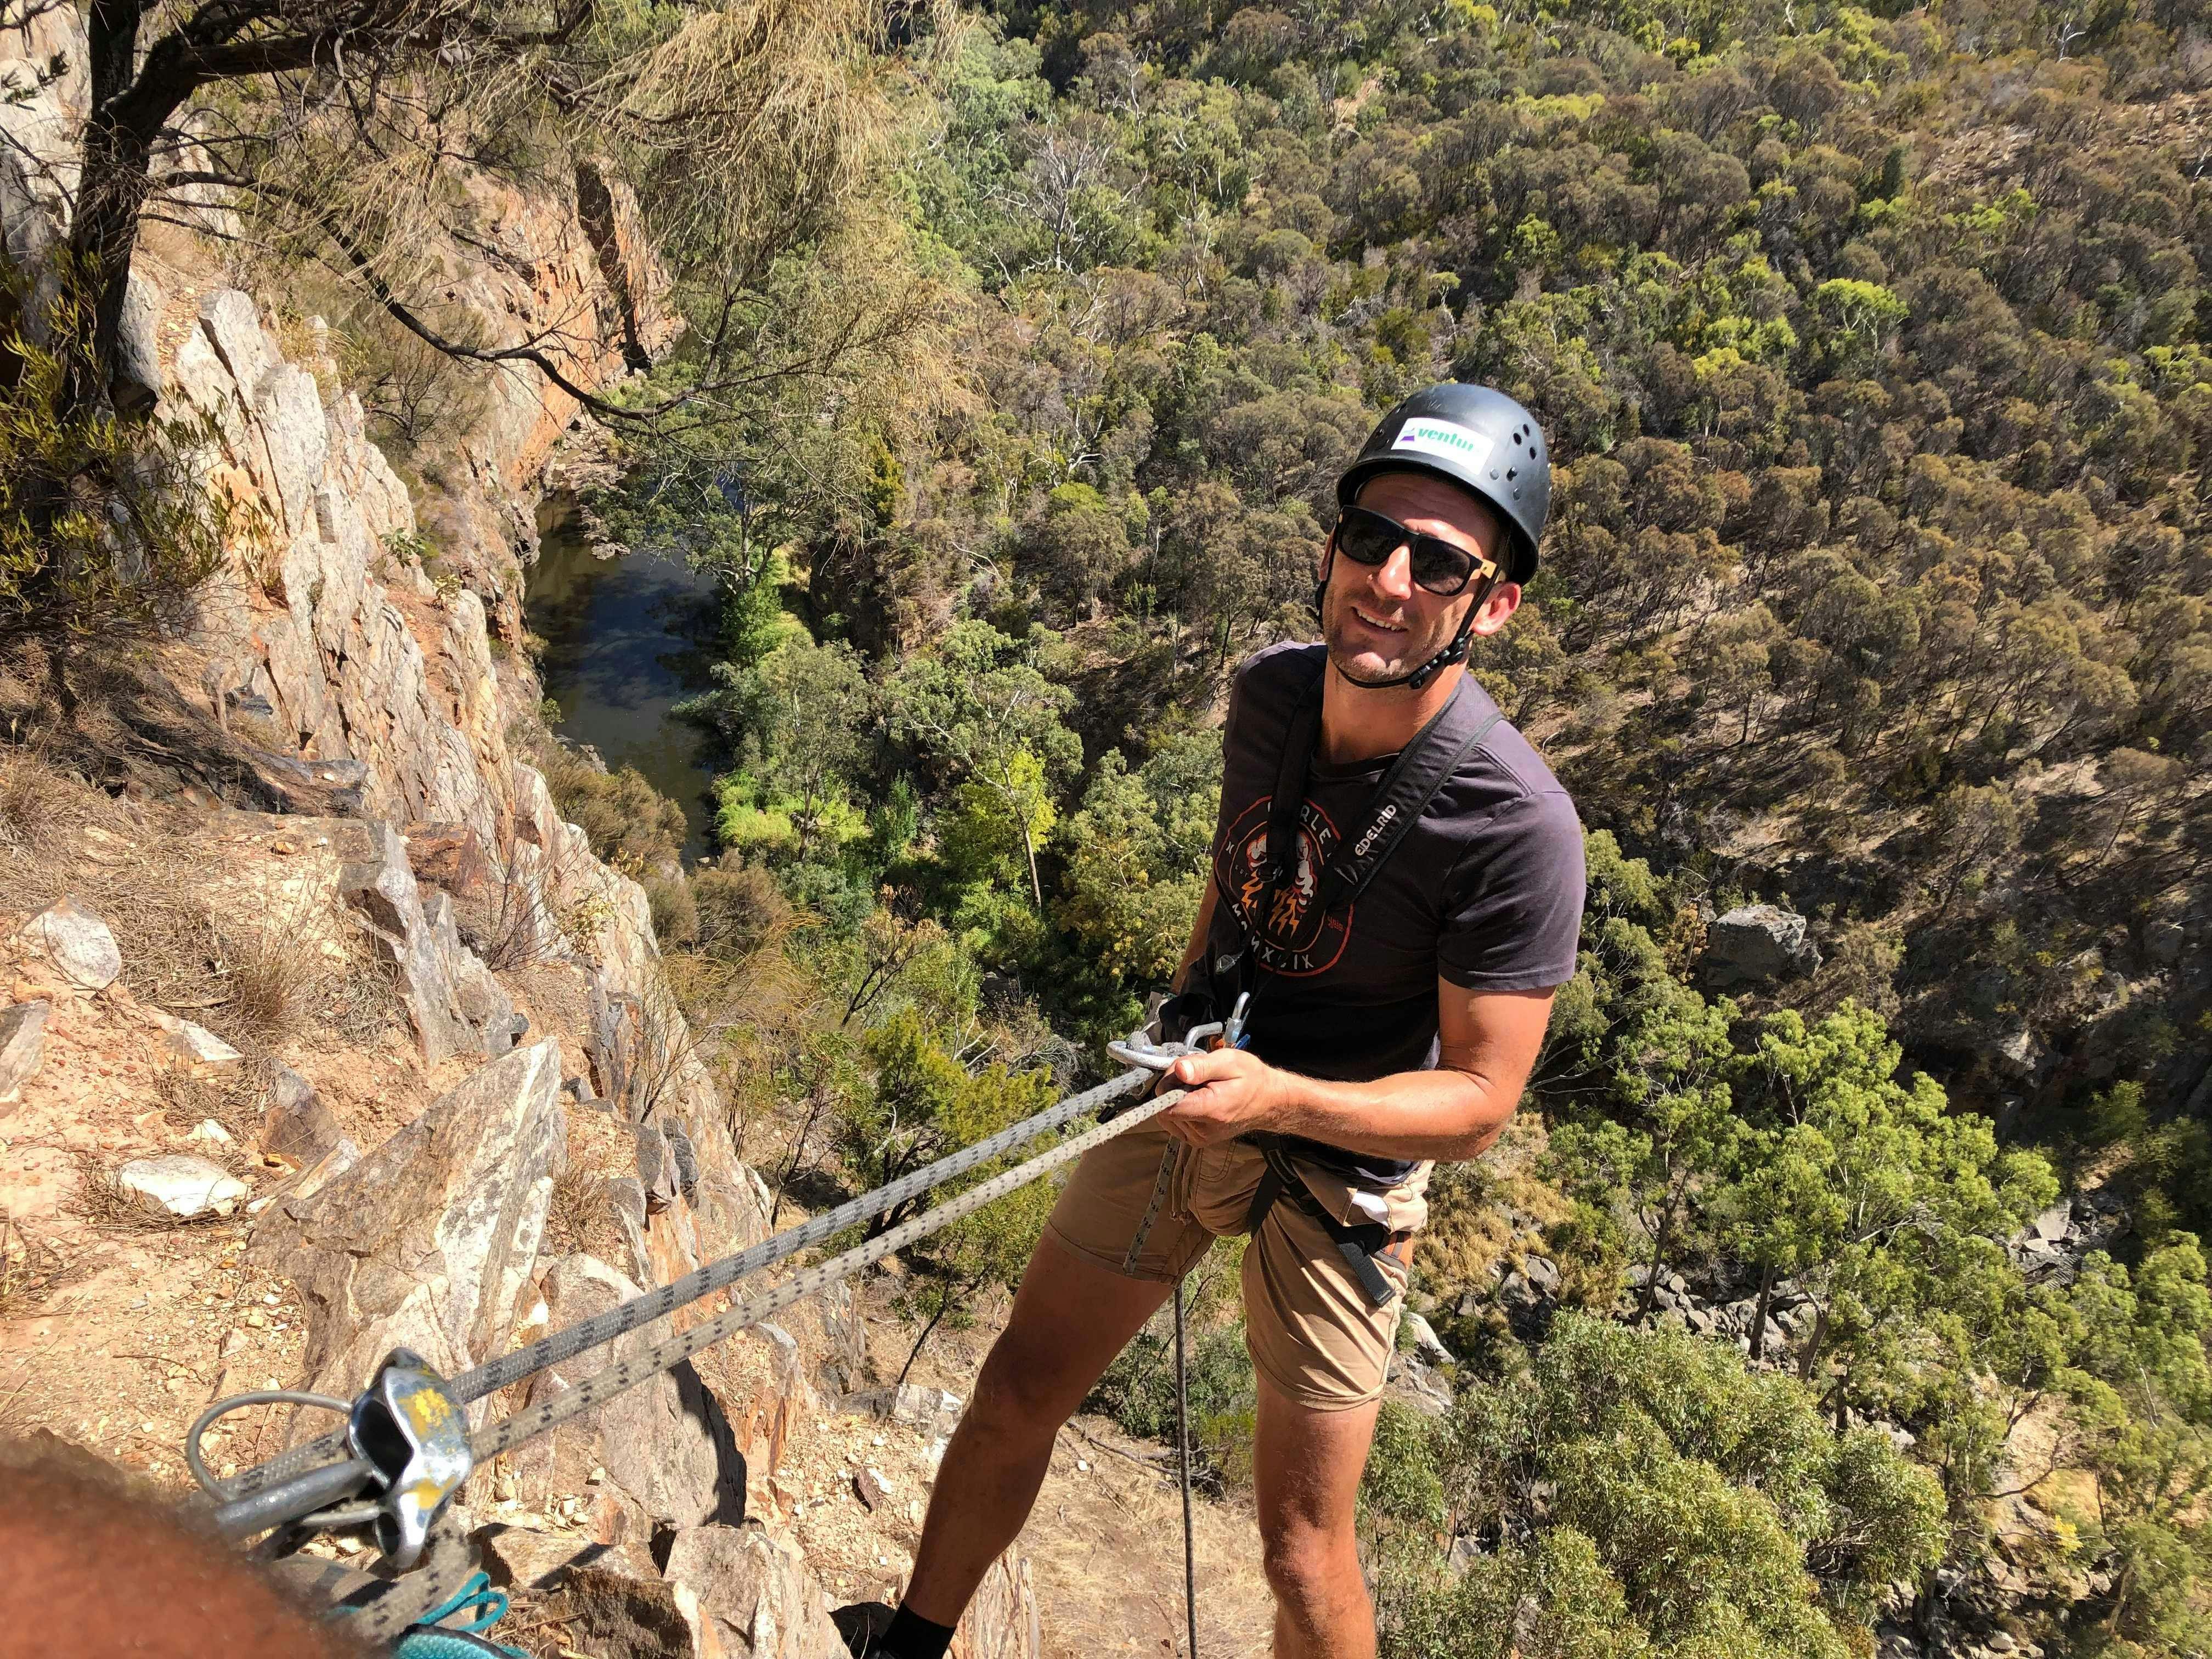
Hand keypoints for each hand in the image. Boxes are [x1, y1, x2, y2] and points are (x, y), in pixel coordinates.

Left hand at [1156, 1046, 1283, 1147]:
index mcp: (1210, 1110)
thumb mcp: (1230, 1061)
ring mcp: (1198, 1138)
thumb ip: (1202, 1066)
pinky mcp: (1196, 1139)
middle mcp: (1202, 1131)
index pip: (1167, 1106)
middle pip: (1165, 1106)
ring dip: (1178, 1095)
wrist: (1268, 1101)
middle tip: (1196, 1075)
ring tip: (1201, 1086)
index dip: (1169, 1084)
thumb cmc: (1252, 1079)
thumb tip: (1178, 1070)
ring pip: (1167, 1112)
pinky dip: (1181, 1106)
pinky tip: (1199, 1097)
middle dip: (1174, 1085)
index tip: (1184, 1073)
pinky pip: (1174, 1120)